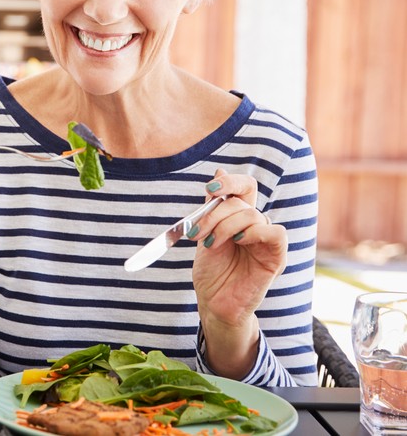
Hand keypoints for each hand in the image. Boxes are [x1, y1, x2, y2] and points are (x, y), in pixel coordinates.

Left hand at [189, 168, 286, 377]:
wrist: (213, 303)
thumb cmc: (211, 272)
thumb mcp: (205, 234)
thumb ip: (212, 206)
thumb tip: (219, 171)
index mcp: (238, 217)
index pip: (244, 186)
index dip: (230, 181)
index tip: (211, 188)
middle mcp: (254, 226)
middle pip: (243, 200)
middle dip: (216, 212)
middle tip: (198, 232)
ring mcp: (265, 241)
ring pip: (253, 215)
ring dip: (226, 225)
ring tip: (211, 244)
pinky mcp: (275, 258)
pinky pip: (276, 233)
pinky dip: (256, 232)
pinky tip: (239, 242)